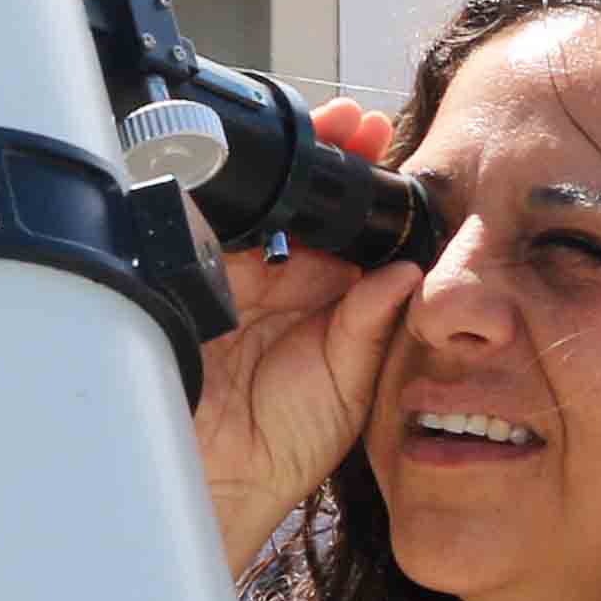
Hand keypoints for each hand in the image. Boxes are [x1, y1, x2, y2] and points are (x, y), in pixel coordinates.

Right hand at [195, 101, 421, 569]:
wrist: (218, 477)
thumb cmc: (287, 443)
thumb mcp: (349, 382)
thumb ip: (370, 325)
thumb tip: (405, 270)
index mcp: (331, 302)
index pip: (355, 231)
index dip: (374, 191)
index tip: (394, 153)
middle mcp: (287, 280)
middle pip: (312, 201)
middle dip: (335, 157)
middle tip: (362, 123)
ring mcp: (239, 273)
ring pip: (268, 199)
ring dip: (295, 161)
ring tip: (332, 127)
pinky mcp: (195, 274)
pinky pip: (213, 221)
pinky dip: (234, 188)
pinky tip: (264, 162)